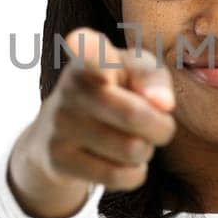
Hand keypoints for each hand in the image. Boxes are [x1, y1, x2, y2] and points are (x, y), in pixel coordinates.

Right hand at [9, 26, 176, 217]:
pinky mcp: (58, 160)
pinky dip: (134, 173)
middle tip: (159, 127)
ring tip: (134, 142)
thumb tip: (163, 104)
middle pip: (136, 115)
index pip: (90, 51)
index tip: (77, 41)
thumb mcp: (133, 75)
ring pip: (132, 149)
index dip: (86, 46)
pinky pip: (119, 176)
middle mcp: (71, 88)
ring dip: (146, 151)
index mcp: (91, 59)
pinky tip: (123, 163)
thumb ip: (154, 78)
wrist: (55, 136)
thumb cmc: (111, 95)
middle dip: (161, 128)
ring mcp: (61, 125)